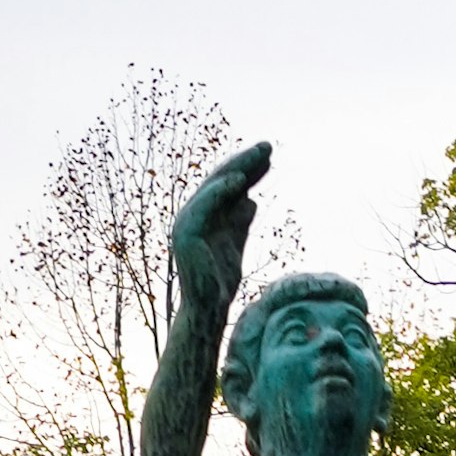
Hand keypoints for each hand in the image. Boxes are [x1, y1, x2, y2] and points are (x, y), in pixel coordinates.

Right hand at [171, 141, 271, 311]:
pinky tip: (239, 181)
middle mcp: (193, 213)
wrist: (207, 309)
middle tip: (268, 146)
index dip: (248, 170)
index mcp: (204, 215)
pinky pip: (204, 206)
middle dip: (245, 162)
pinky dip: (220, 192)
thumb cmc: (220, 282)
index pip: (228, 186)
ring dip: (237, 169)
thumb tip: (251, 201)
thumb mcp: (235, 245)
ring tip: (258, 156)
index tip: (269, 157)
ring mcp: (187, 222)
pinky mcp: (186, 233)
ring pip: (214, 188)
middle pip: (221, 180)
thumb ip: (240, 223)